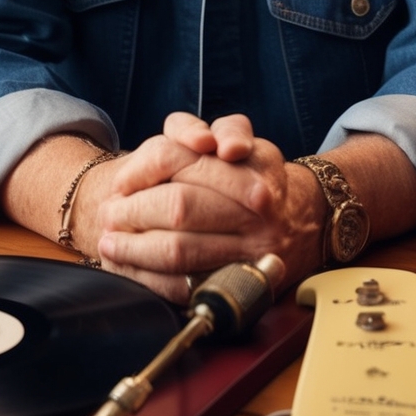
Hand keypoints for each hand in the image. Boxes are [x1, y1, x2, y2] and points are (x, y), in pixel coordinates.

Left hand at [90, 113, 325, 302]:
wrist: (306, 221)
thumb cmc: (255, 173)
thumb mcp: (235, 136)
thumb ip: (193, 130)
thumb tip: (181, 144)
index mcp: (250, 163)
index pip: (180, 159)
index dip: (142, 170)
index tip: (121, 182)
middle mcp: (255, 205)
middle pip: (178, 206)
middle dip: (134, 212)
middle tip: (109, 215)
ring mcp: (250, 247)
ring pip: (180, 250)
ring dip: (134, 249)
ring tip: (109, 244)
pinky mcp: (240, 280)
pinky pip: (187, 286)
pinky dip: (151, 280)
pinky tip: (130, 270)